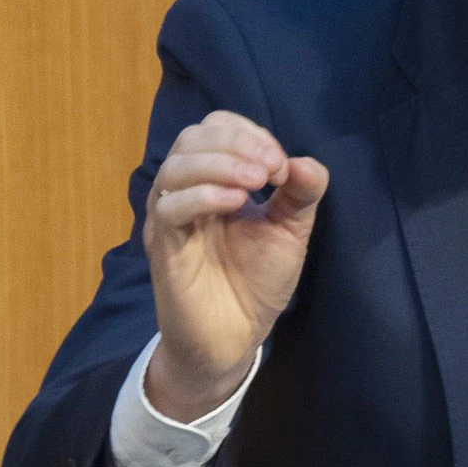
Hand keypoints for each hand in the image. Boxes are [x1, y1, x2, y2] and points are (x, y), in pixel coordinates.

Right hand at [142, 111, 327, 419]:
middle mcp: (187, 191)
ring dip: (221, 164)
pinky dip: (203, 196)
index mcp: (214, 179)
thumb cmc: (256, 283)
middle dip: (236, 143)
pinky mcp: (162, 246)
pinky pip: (169, 207)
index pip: (216, 128)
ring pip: (177, 167)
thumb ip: (301, 194)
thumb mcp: (289, 231)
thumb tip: (305, 161)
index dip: (249, 134)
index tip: (281, 163)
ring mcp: (170, 217)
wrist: (234, 338)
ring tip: (257, 181)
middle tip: (271, 168)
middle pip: (193, 138)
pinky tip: (236, 203)